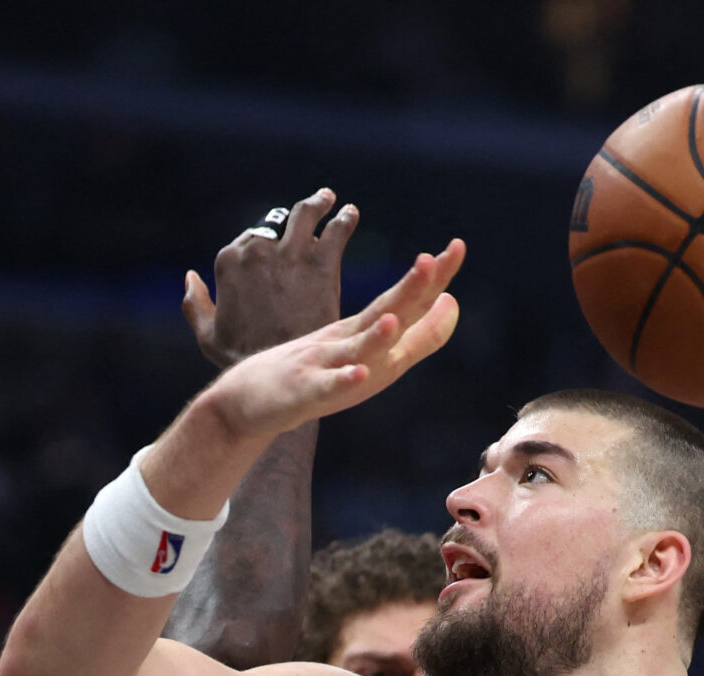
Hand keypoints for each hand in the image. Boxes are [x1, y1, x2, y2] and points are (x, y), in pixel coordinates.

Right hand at [186, 187, 359, 367]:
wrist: (283, 369)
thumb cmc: (244, 358)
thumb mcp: (208, 337)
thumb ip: (194, 304)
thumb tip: (190, 276)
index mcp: (230, 261)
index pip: (248, 238)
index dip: (263, 242)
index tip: (275, 245)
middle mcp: (258, 250)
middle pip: (277, 222)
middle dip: (290, 216)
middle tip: (306, 210)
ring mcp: (291, 253)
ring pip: (306, 214)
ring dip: (319, 202)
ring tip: (328, 199)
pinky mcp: (322, 263)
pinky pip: (336, 230)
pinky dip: (345, 218)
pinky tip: (350, 215)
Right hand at [191, 242, 462, 443]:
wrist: (245, 400)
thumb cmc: (312, 376)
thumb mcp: (370, 356)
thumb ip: (416, 335)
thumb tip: (452, 302)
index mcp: (362, 332)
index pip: (403, 300)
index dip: (431, 278)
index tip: (457, 247)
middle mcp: (344, 341)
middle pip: (381, 312)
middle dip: (408, 289)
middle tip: (430, 259)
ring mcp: (322, 364)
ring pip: (353, 348)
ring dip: (375, 334)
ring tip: (394, 319)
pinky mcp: (304, 392)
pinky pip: (326, 385)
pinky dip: (343, 379)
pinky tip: (360, 373)